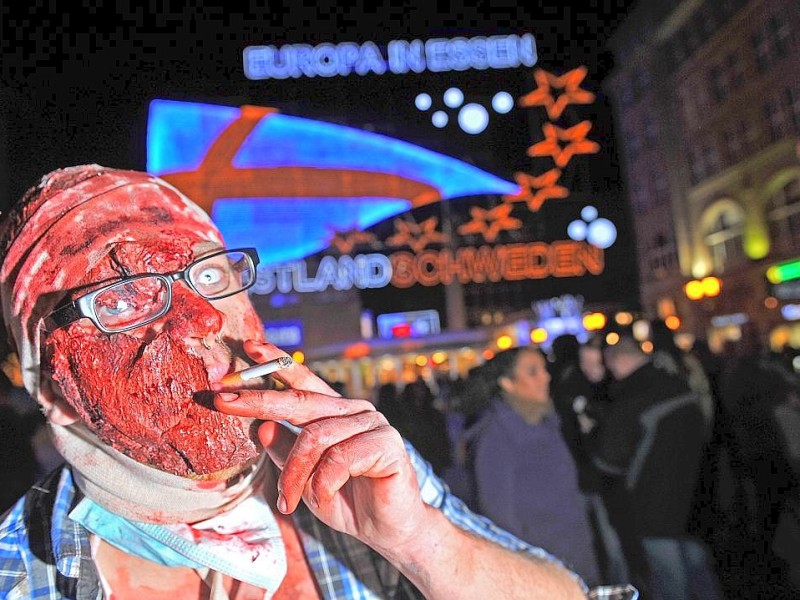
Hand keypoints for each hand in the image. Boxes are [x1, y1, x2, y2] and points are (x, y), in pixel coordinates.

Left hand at [213, 340, 429, 553]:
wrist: (385, 530)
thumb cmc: (344, 500)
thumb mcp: (303, 477)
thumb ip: (285, 450)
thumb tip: (261, 427)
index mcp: (334, 412)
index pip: (304, 380)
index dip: (277, 363)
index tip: (250, 348)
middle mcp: (354, 411)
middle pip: (302, 399)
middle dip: (259, 400)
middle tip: (223, 401)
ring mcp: (373, 423)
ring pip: (315, 437)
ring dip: (293, 473)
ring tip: (287, 501)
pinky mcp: (387, 443)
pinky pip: (339, 458)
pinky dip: (322, 482)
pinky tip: (321, 497)